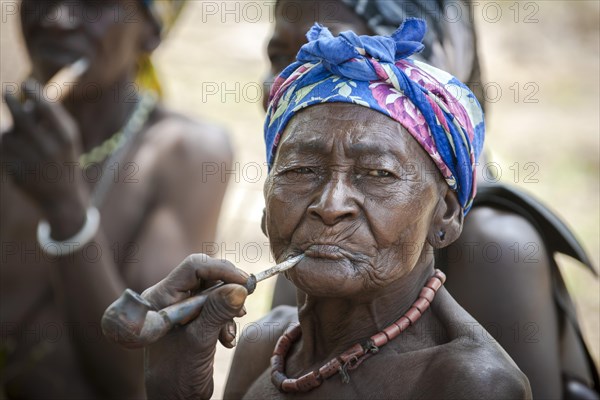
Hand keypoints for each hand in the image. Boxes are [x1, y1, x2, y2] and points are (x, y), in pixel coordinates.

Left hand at [1, 80, 89, 237]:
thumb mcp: (69, 138)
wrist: (62, 197)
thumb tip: (29, 92)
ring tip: (21, 138)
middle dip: (13, 102)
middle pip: (22, 118)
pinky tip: (16, 152)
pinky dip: (5, 147)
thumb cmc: (65, 159)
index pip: (46, 108)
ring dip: (11, 131)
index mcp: (65, 138)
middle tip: (8, 93)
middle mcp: (49, 149)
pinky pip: (2, 151)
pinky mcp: (16, 171)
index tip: (27, 84)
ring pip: (9, 135)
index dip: (34, 93)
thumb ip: (53, 115)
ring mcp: (32, 161)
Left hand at [142, 254, 248, 399]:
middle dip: (227, 289)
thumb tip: (240, 289)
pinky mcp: (192, 319)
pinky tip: (226, 339)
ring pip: (214, 291)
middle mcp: (168, 298)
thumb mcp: (199, 342)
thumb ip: (217, 313)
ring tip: (229, 332)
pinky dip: (226, 319)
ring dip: (228, 308)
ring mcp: (180, 309)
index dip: (221, 270)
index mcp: (159, 298)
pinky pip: (215, 306)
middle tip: (244, 301)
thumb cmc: (177, 376)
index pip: (193, 268)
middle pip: (205, 276)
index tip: (245, 282)